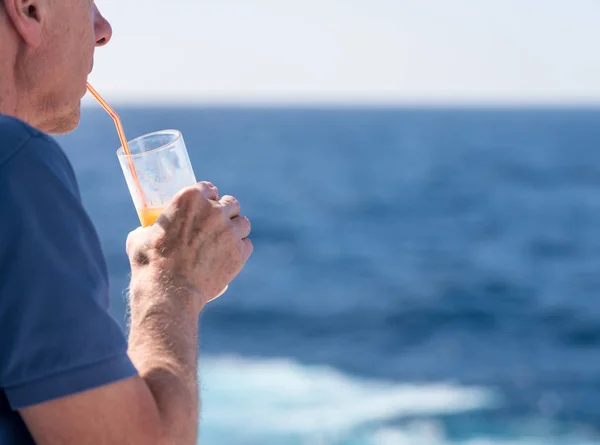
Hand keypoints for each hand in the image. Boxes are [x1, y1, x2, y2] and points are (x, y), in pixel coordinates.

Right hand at [126, 181, 252, 304]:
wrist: (168, 290)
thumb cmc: (150, 263)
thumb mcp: (141, 236)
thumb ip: (151, 227)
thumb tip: (146, 230)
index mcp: (190, 199)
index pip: (209, 188)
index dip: (209, 198)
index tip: (207, 206)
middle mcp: (214, 210)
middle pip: (231, 203)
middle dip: (226, 212)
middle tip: (218, 225)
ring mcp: (229, 230)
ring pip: (243, 223)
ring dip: (236, 230)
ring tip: (226, 241)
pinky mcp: (239, 252)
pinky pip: (246, 244)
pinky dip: (240, 250)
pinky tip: (229, 257)